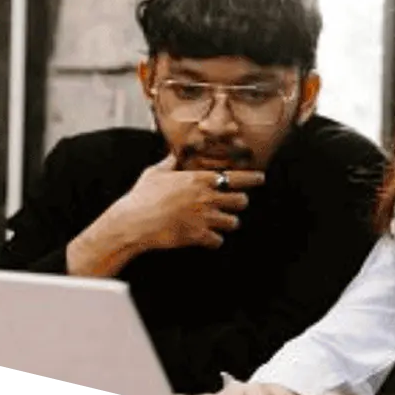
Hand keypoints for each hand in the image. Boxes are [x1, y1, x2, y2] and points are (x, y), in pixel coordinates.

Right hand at [106, 152, 265, 251]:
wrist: (132, 223)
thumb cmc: (141, 197)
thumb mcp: (155, 173)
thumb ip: (169, 163)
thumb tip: (172, 153)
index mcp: (199, 180)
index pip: (236, 177)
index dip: (252, 179)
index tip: (261, 179)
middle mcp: (206, 198)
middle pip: (241, 201)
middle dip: (240, 203)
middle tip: (234, 204)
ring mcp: (204, 218)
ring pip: (233, 222)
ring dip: (228, 222)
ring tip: (220, 222)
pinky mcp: (198, 236)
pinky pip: (218, 240)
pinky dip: (215, 240)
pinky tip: (208, 238)